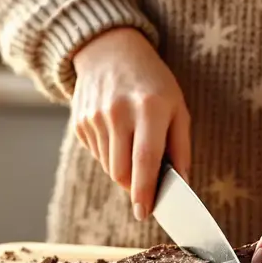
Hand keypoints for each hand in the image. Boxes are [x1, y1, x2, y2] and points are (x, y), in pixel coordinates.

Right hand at [72, 27, 191, 220]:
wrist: (110, 50)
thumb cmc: (152, 82)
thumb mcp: (177, 107)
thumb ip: (180, 147)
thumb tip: (181, 185)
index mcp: (150, 107)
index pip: (145, 160)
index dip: (145, 191)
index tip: (146, 212)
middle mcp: (119, 112)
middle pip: (122, 171)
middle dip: (134, 186)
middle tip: (146, 185)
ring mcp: (95, 116)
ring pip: (108, 167)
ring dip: (122, 169)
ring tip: (132, 144)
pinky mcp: (80, 121)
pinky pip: (97, 154)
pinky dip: (110, 154)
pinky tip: (117, 133)